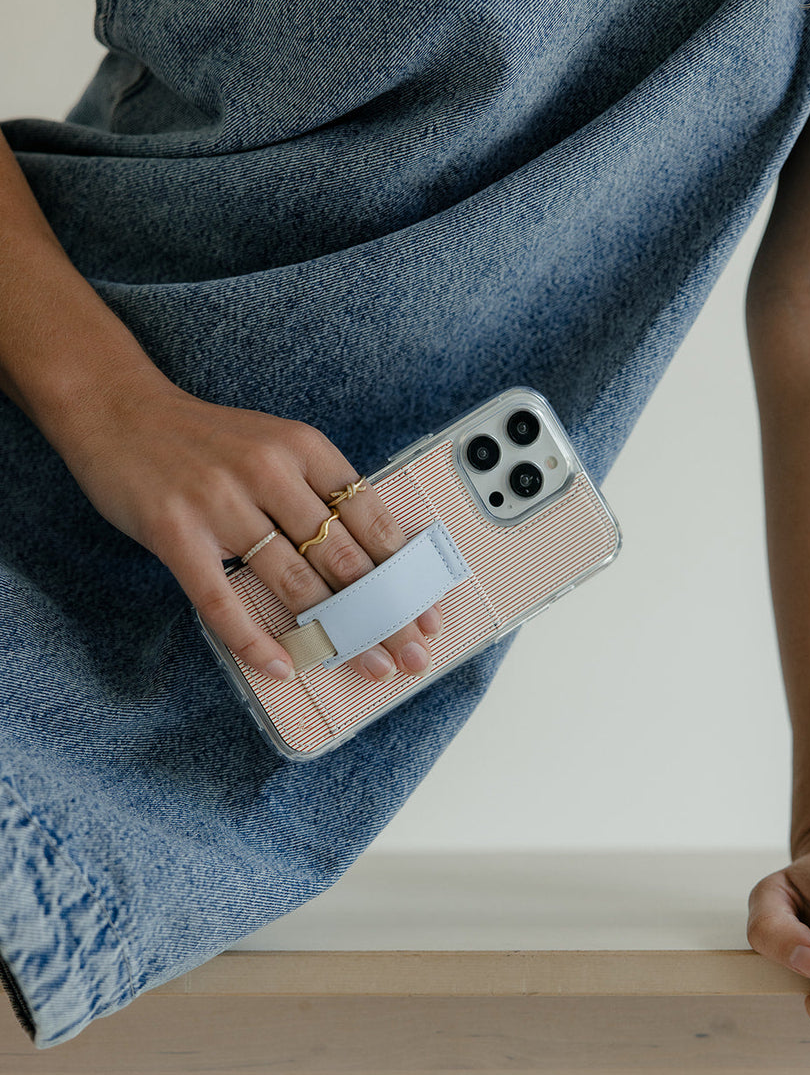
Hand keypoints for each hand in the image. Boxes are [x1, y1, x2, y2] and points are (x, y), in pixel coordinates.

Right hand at [61, 375, 441, 683]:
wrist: (117, 408)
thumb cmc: (204, 438)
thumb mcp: (274, 444)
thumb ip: (317, 492)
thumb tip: (368, 562)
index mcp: (303, 448)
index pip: (370, 520)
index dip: (404, 574)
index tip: (427, 612)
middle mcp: (268, 472)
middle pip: (343, 559)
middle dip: (384, 614)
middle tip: (410, 654)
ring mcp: (220, 503)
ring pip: (294, 583)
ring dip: (335, 634)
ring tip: (365, 664)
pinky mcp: (177, 534)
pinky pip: (222, 601)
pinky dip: (254, 640)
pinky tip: (280, 666)